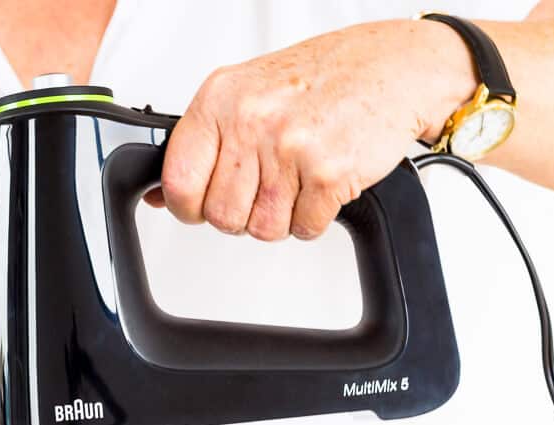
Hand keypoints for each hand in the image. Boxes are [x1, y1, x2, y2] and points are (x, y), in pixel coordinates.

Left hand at [153, 19, 474, 239]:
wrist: (394, 67)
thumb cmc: (323, 78)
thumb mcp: (248, 93)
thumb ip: (204, 142)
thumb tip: (159, 196)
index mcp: (221, 99)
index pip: (178, 180)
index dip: (189, 206)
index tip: (201, 205)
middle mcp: (252, 121)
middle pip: (222, 216)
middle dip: (244, 213)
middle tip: (267, 186)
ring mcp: (290, 148)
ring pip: (263, 229)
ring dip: (282, 217)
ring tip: (297, 180)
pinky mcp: (328, 173)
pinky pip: (305, 229)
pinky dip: (315, 217)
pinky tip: (322, 182)